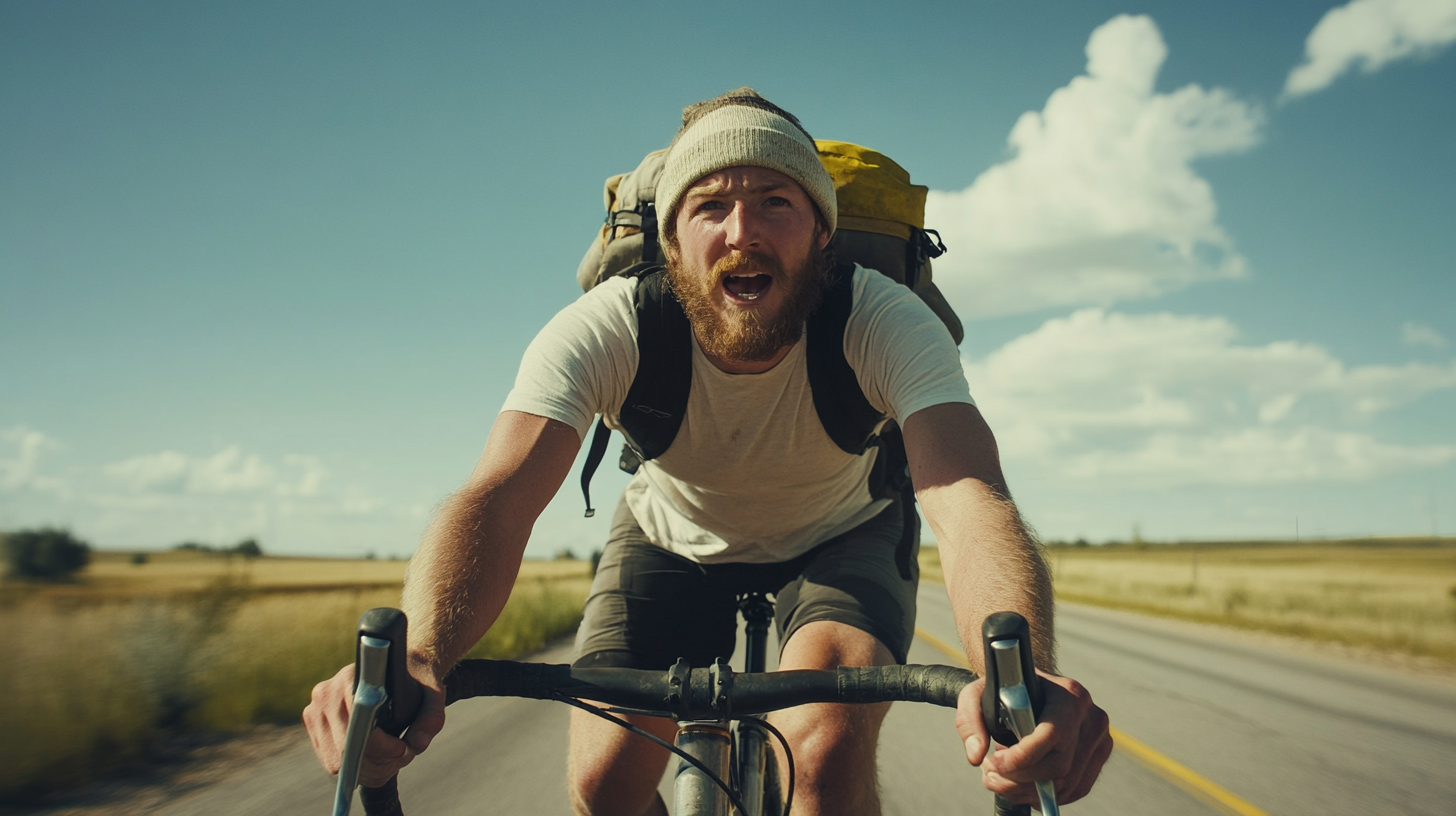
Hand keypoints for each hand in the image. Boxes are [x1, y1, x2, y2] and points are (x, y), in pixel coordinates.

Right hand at [302, 663, 447, 787]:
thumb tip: (416, 745)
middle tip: (402, 753)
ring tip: (390, 753)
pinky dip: (355, 766)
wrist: (393, 665)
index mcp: (352, 679)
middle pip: (345, 752)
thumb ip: (431, 718)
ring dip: (367, 767)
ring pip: (336, 762)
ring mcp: (314, 710)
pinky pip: (331, 761)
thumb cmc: (413, 680)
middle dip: (378, 762)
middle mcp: (326, 693)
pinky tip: (375, 753)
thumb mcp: (433, 693)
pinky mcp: (313, 724)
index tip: (403, 748)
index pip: (358, 728)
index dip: (381, 747)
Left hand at [955, 670, 1111, 806]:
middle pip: (1059, 766)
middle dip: (1019, 779)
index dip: (1021, 758)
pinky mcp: (1098, 756)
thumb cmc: (1005, 689)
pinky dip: (1047, 795)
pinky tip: (1023, 786)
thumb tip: (975, 755)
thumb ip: (970, 720)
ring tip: (1001, 780)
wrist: (1032, 686)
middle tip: (990, 775)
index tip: (993, 763)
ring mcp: (1099, 738)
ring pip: (1067, 783)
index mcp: (1068, 694)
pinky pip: (1076, 788)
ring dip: (1028, 791)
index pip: (1051, 735)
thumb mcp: (977, 693)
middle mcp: (1090, 716)